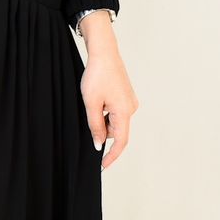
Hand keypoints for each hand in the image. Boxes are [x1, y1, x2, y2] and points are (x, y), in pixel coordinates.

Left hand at [76, 12, 138, 169]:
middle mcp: (131, 108)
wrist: (104, 52)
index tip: (102, 166)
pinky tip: (97, 101)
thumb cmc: (97, 75)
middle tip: (89, 120)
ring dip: (103, 121)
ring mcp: (130, 102)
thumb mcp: (91, 103)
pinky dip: (106, 114)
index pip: (120, 142)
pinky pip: (116, 112)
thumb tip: (99, 144)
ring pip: (115, 122)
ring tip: (92, 103)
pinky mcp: (126, 96)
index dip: (111, 156)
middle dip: (102, 133)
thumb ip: (95, 126)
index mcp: (124, 112)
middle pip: (117, 132)